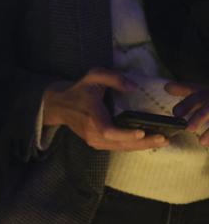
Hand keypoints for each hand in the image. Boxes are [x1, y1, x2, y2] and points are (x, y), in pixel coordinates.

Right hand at [42, 68, 165, 150]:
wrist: (60, 106)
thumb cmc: (79, 90)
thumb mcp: (93, 76)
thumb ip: (113, 78)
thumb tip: (133, 87)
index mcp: (91, 115)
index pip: (108, 130)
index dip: (125, 134)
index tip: (141, 131)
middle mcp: (92, 132)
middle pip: (120, 143)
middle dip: (144, 142)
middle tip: (164, 139)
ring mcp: (94, 140)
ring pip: (121, 147)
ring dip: (142, 146)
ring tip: (162, 141)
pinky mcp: (96, 144)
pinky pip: (117, 147)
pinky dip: (133, 146)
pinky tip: (148, 142)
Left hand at [167, 81, 208, 145]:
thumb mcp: (203, 90)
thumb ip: (185, 89)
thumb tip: (167, 86)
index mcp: (208, 92)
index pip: (197, 95)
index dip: (187, 104)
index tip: (176, 114)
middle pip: (208, 109)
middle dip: (200, 117)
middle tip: (189, 128)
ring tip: (201, 142)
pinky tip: (208, 144)